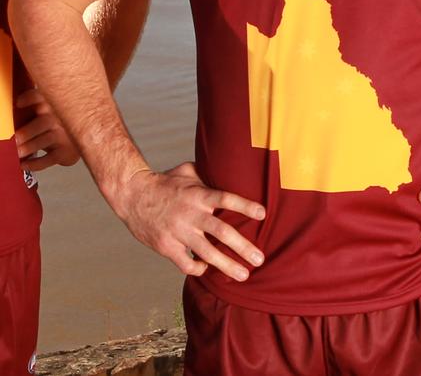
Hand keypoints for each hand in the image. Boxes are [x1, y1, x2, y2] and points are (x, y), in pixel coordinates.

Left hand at [15, 88, 79, 169]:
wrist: (82, 137)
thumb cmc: (56, 122)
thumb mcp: (48, 109)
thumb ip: (33, 106)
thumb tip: (10, 108)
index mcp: (50, 104)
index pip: (40, 97)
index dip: (29, 98)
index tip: (18, 104)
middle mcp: (58, 118)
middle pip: (44, 122)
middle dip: (28, 131)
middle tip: (16, 139)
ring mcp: (63, 135)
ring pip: (46, 140)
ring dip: (30, 147)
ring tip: (18, 153)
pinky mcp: (65, 151)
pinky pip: (49, 159)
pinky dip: (35, 163)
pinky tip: (24, 165)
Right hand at [116, 161, 265, 280]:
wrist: (132, 194)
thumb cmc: (165, 182)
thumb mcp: (187, 171)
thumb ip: (208, 175)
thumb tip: (230, 170)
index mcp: (198, 194)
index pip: (226, 198)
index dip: (245, 206)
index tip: (263, 214)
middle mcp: (190, 213)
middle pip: (221, 231)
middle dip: (242, 247)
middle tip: (260, 259)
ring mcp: (178, 231)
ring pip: (206, 253)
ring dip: (227, 265)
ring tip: (244, 275)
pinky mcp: (166, 246)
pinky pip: (186, 263)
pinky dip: (199, 268)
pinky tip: (207, 269)